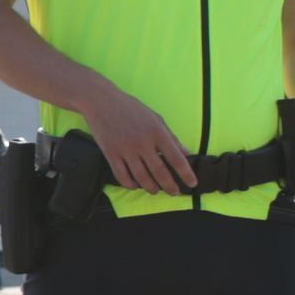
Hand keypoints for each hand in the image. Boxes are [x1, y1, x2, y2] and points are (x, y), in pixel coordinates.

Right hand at [76, 84, 195, 196]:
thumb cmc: (131, 108)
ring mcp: (126, 150)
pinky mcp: (111, 154)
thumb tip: (186, 152)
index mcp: (157, 133)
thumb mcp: (156, 118)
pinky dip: (130, 184)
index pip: (176, 158)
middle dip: (170, 186)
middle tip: (175, 192)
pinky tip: (135, 185)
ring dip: (151, 188)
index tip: (193, 183)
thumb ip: (171, 136)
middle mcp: (143, 143)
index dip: (186, 173)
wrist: (101, 102)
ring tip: (155, 191)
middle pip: (160, 172)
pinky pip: (122, 176)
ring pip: (141, 177)